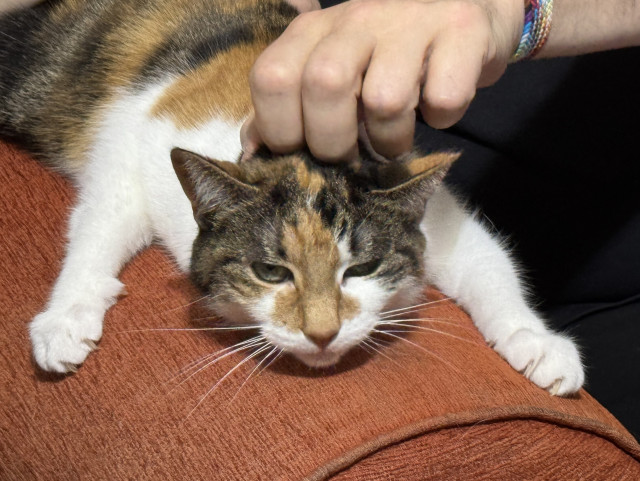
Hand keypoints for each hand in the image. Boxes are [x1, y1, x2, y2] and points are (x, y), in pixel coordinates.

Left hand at [243, 0, 522, 160]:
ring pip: (385, 100)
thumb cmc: (386, 54)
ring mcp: (413, 20)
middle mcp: (358, 17)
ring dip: (390, 140)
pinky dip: (442, 119)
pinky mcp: (464, 31)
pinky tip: (438, 112)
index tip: (303, 151)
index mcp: (315, 30)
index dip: (280, 128)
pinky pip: (445, 98)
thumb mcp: (331, 70)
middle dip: (334, 143)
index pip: (272, 78)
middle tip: (353, 155)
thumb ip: (290, 106)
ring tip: (396, 138)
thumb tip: (253, 153)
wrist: (465, 7)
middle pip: (324, 85)